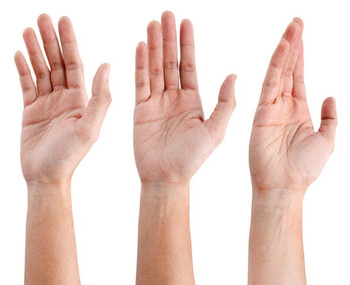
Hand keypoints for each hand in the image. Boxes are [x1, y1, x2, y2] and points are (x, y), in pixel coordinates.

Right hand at [14, 14, 110, 185]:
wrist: (46, 179)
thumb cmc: (70, 159)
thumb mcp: (90, 128)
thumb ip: (99, 98)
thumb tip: (106, 65)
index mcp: (81, 99)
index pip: (74, 62)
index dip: (68, 41)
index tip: (62, 20)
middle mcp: (65, 98)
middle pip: (56, 61)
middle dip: (49, 39)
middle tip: (41, 17)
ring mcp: (46, 104)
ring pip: (40, 70)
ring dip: (34, 49)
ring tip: (27, 29)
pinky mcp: (30, 112)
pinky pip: (26, 85)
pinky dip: (22, 69)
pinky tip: (18, 54)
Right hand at [134, 11, 235, 184]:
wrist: (167, 179)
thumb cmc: (193, 160)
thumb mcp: (217, 131)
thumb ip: (225, 103)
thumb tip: (233, 76)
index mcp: (193, 101)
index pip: (189, 65)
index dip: (187, 43)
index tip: (185, 22)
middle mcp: (173, 98)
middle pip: (170, 61)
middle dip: (168, 37)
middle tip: (165, 14)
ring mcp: (155, 103)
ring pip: (154, 68)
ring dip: (153, 46)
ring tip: (151, 24)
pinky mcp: (139, 111)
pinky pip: (139, 84)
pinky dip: (139, 65)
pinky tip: (140, 48)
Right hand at [250, 19, 336, 193]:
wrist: (285, 186)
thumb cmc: (304, 169)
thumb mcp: (327, 139)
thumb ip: (330, 117)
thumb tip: (330, 97)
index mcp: (298, 111)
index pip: (299, 76)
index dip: (301, 55)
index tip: (300, 34)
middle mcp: (284, 105)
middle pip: (289, 68)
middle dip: (293, 45)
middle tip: (296, 23)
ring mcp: (272, 108)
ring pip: (280, 72)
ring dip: (286, 50)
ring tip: (291, 29)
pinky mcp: (263, 113)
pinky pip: (271, 84)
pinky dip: (277, 65)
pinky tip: (283, 49)